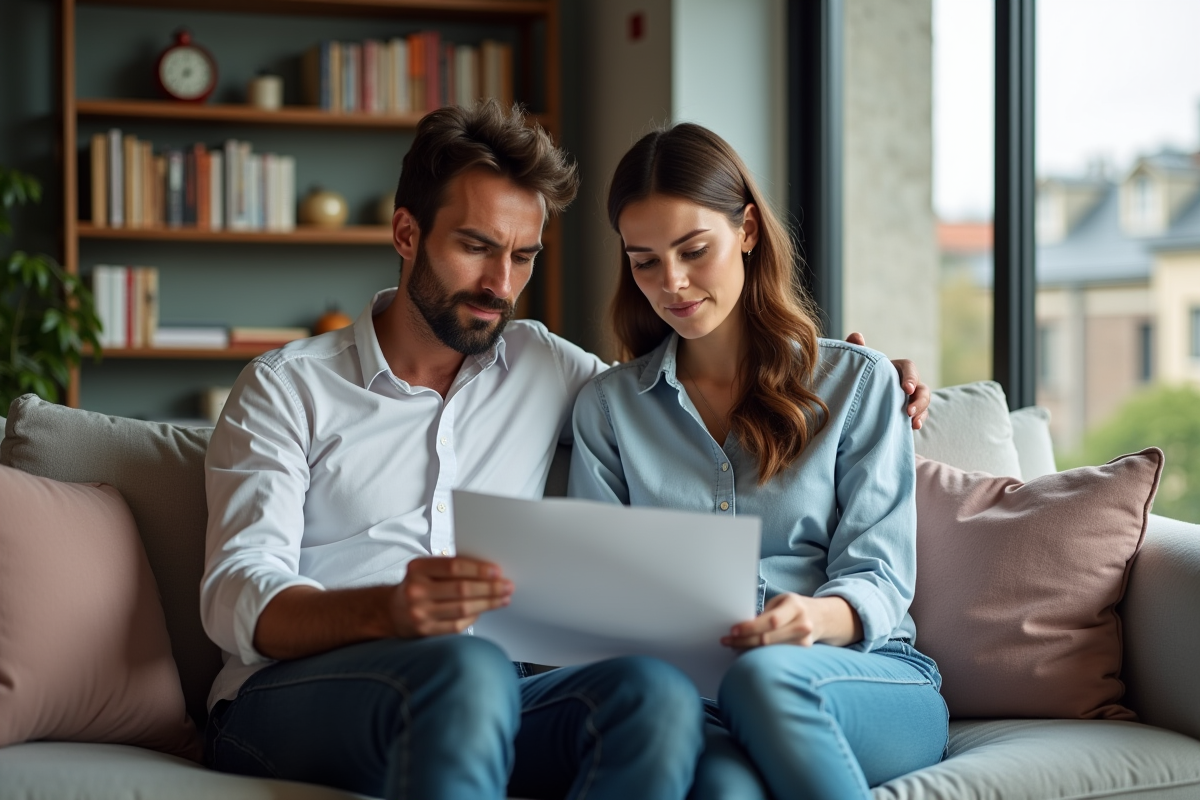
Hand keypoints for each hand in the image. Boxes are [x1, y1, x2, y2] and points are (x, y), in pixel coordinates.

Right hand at [390, 556, 513, 637]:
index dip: (479, 569)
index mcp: (417, 569)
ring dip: (488, 603)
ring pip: (463, 609)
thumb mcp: (426, 569)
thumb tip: (489, 571)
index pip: (454, 566)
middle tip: (507, 586)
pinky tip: (484, 610)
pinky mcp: (426, 630)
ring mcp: (420, 613)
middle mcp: (416, 591)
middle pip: (462, 589)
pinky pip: (457, 625)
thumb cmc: (416, 586)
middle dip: (490, 588)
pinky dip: (475, 617)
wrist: (391, 611)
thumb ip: (451, 568)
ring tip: (503, 598)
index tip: (497, 571)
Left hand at [721, 593, 861, 649]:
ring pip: (771, 650)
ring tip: (733, 647)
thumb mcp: (781, 602)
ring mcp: (805, 642)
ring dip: (749, 649)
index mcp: (795, 607)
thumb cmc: (795, 607)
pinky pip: (777, 655)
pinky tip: (748, 652)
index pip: (770, 621)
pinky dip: (760, 654)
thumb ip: (765, 614)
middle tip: (727, 641)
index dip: (750, 627)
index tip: (733, 631)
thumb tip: (742, 628)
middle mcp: (803, 625)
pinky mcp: (802, 653)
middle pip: (768, 638)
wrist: (821, 617)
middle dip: (744, 641)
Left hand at [845, 331, 929, 429]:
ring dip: (921, 411)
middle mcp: (905, 382)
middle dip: (919, 399)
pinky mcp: (907, 412)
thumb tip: (856, 336)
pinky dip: (919, 421)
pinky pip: (919, 416)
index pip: (909, 367)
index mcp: (895, 368)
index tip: (906, 388)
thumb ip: (856, 350)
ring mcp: (909, 398)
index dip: (911, 377)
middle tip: (909, 410)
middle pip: (921, 387)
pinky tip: (913, 427)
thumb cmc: (857, 377)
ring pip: (924, 402)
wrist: (852, 400)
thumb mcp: (856, 364)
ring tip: (913, 422)